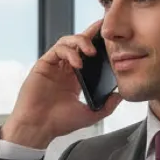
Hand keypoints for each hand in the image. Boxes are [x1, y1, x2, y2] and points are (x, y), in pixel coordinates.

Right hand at [1, 19, 121, 149]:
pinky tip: (77, 63)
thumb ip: (107, 106)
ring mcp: (54, 66)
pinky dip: (69, 52)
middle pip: (79, 43)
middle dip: (92, 34)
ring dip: (81, 42)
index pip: (88, 55)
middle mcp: (64, 69)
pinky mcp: (44, 64)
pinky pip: (58, 50)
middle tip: (105, 31)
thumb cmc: (59, 123)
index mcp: (75, 79)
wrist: (38, 127)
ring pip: (68, 42)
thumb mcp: (90, 115)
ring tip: (92, 51)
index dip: (99, 45)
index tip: (112, 40)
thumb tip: (121, 96)